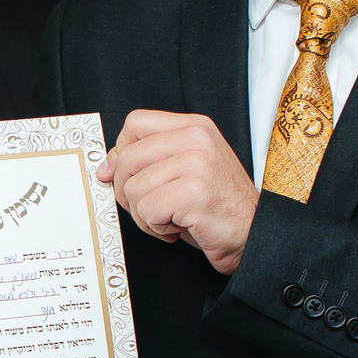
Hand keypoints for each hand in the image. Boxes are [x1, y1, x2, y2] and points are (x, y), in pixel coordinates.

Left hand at [99, 111, 258, 274]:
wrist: (252, 235)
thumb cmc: (216, 206)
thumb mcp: (183, 171)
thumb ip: (149, 160)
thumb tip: (105, 166)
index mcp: (194, 126)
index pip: (135, 123)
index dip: (119, 152)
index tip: (120, 175)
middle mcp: (196, 138)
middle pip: (127, 157)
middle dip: (128, 191)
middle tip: (152, 207)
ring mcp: (196, 162)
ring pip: (133, 188)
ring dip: (145, 215)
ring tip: (171, 218)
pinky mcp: (194, 191)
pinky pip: (147, 210)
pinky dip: (156, 227)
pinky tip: (178, 227)